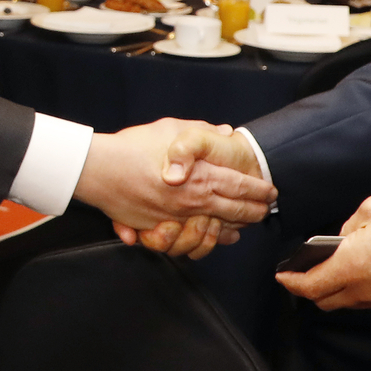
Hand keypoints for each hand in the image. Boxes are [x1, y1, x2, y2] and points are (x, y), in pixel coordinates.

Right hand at [73, 118, 274, 260]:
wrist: (99, 169)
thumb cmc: (134, 147)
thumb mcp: (172, 129)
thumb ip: (201, 133)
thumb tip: (223, 131)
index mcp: (199, 176)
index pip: (239, 186)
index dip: (258, 190)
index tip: (270, 191)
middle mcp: (191, 202)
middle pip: (233, 211)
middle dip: (253, 212)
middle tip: (265, 210)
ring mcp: (175, 219)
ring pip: (213, 230)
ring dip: (231, 229)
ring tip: (242, 227)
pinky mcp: (158, 229)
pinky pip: (188, 241)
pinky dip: (203, 240)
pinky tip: (210, 235)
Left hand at [276, 195, 370, 310]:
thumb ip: (348, 224)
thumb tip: (343, 236)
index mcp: (349, 267)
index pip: (310, 286)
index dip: (291, 282)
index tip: (282, 275)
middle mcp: (361, 290)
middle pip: (324, 300)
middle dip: (308, 289)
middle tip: (302, 273)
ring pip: (345, 302)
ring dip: (332, 290)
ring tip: (330, 269)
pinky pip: (366, 300)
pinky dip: (354, 290)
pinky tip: (358, 271)